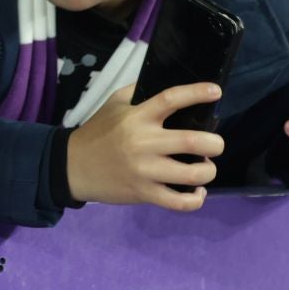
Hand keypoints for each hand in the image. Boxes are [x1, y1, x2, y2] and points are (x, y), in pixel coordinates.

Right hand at [66, 83, 224, 212]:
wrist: (73, 166)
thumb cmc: (98, 131)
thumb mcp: (114, 103)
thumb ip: (139, 91)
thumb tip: (169, 87)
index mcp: (137, 117)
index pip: (171, 100)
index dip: (196, 94)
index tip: (216, 92)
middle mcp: (144, 143)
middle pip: (193, 142)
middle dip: (215, 143)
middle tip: (215, 144)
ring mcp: (145, 171)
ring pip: (192, 175)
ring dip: (208, 171)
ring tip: (205, 167)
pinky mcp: (144, 193)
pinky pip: (179, 202)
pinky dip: (195, 199)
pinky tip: (196, 191)